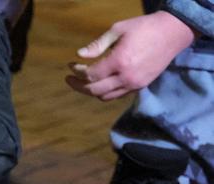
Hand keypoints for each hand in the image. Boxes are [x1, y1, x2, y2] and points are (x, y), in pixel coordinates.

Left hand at [65, 11, 195, 100]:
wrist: (173, 33)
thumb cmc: (144, 28)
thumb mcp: (118, 30)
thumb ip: (98, 44)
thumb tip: (80, 54)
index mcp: (120, 61)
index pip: (90, 75)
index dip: (77, 72)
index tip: (70, 65)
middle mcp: (126, 77)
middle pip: (94, 90)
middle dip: (78, 86)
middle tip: (69, 79)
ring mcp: (134, 84)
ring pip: (105, 96)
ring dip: (90, 91)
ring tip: (82, 82)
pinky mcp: (140, 86)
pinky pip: (117, 95)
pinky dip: (104, 92)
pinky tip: (99, 83)